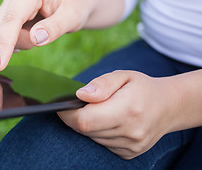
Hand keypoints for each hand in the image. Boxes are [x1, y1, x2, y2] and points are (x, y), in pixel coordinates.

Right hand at [0, 0, 95, 70]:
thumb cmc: (75, 8)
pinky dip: (8, 42)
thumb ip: (55, 27)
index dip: (4, 42)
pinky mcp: (3, 12)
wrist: (72, 1)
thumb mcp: (73, 18)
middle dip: (20, 42)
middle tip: (44, 37)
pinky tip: (26, 37)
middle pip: (1, 29)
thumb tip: (35, 38)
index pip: (11, 19)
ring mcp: (7, 2)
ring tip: (37, 34)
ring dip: (15, 42)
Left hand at [58, 70, 180, 158]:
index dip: (67, 114)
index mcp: (127, 109)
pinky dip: (99, 133)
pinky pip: (102, 144)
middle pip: (86, 130)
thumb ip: (101, 84)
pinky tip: (108, 122)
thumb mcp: (123, 75)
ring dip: (88, 126)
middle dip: (75, 118)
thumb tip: (81, 95)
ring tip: (98, 111)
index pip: (85, 120)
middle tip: (79, 105)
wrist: (169, 106)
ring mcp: (131, 146)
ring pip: (92, 138)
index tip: (60, 105)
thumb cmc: (141, 87)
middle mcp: (130, 131)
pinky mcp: (130, 153)